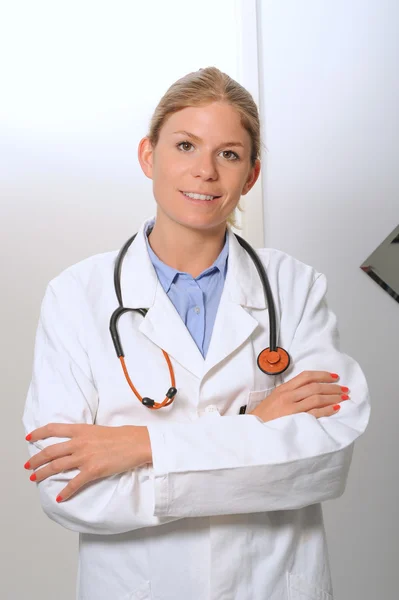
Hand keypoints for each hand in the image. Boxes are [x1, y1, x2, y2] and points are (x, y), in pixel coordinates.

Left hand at [24, 424, 151, 501]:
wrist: (137, 443)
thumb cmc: (123, 436)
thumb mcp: (99, 430)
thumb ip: (85, 435)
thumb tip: (75, 443)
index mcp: (81, 430)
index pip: (53, 429)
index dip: (39, 433)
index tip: (29, 438)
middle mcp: (79, 442)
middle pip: (50, 451)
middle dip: (36, 459)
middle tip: (28, 466)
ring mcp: (85, 457)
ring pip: (56, 466)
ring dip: (43, 473)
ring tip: (35, 478)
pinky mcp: (93, 470)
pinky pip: (74, 483)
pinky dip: (65, 492)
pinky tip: (59, 497)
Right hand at [249, 371, 349, 421]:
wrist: (253, 431)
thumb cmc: (264, 417)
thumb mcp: (274, 399)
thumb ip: (289, 394)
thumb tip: (309, 390)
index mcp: (283, 389)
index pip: (306, 376)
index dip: (323, 375)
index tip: (335, 377)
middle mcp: (288, 396)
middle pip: (315, 386)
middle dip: (332, 387)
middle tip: (344, 389)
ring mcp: (291, 408)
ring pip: (317, 398)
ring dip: (333, 397)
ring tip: (344, 398)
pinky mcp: (295, 420)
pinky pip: (315, 413)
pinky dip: (328, 410)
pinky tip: (336, 408)